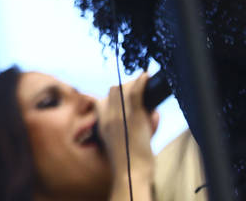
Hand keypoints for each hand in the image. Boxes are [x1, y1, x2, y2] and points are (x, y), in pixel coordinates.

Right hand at [96, 73, 158, 194]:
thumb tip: (148, 113)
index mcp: (101, 124)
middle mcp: (107, 117)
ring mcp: (119, 115)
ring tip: (144, 86)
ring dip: (133, 85)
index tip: (124, 99)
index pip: (101, 101)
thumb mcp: (119, 146)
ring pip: (122, 89)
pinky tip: (147, 76)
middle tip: (137, 92)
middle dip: (124, 88)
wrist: (130, 174)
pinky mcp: (132, 116)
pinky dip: (141, 82)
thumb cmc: (130, 165)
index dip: (113, 98)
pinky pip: (135, 92)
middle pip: (112, 91)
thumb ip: (124, 128)